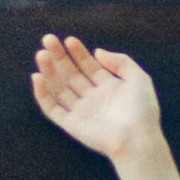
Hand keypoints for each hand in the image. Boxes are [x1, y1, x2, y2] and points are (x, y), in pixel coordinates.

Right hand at [32, 34, 163, 167]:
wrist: (137, 139)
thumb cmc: (142, 110)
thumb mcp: (139, 78)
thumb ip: (120, 61)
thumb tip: (97, 52)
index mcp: (109, 87)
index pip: (89, 65)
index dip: (78, 52)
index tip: (69, 40)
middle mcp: (93, 97)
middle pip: (71, 73)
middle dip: (59, 57)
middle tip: (48, 40)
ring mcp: (81, 111)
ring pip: (59, 88)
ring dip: (49, 71)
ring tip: (41, 54)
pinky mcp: (71, 124)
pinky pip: (52, 108)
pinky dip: (43, 94)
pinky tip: (37, 77)